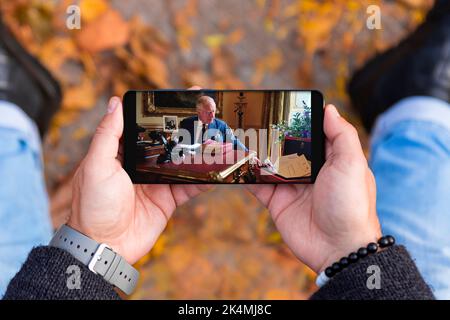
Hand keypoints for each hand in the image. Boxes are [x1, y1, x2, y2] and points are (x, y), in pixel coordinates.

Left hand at [68, 97, 209, 263]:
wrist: (104, 247)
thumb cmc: (93, 205)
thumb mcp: (96, 165)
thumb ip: (107, 134)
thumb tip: (116, 102)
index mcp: (122, 152)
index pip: (144, 125)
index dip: (161, 110)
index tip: (180, 95)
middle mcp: (141, 164)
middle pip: (168, 141)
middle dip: (186, 126)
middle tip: (207, 110)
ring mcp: (157, 182)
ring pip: (182, 161)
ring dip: (199, 150)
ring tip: (218, 134)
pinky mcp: (168, 199)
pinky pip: (190, 186)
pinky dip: (204, 178)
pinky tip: (219, 167)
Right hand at [246, 104, 380, 273]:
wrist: (337, 248)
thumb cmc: (351, 204)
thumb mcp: (352, 164)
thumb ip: (341, 135)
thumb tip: (329, 108)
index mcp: (330, 159)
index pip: (312, 133)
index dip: (300, 120)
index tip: (283, 104)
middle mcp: (309, 170)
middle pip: (286, 147)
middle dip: (272, 135)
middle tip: (253, 117)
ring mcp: (291, 186)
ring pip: (269, 164)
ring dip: (255, 152)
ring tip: (239, 135)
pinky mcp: (277, 201)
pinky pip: (258, 185)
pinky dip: (246, 175)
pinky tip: (234, 161)